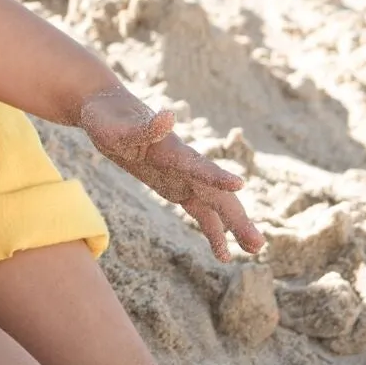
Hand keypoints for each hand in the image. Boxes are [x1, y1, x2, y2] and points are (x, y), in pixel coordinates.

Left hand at [78, 86, 261, 260]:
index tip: (239, 185)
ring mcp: (184, 176)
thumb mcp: (118, 127)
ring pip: (216, 205)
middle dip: (237, 218)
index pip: (198, 165)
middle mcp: (185, 164)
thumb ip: (144, 128)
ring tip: (255, 250)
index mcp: (172, 150)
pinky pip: (201, 211)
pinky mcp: (177, 186)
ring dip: (235, 226)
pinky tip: (224, 252)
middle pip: (217, 193)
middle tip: (258, 244)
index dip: (216, 176)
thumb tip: (168, 116)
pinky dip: (213, 230)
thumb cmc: (109, 120)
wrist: (107, 112)